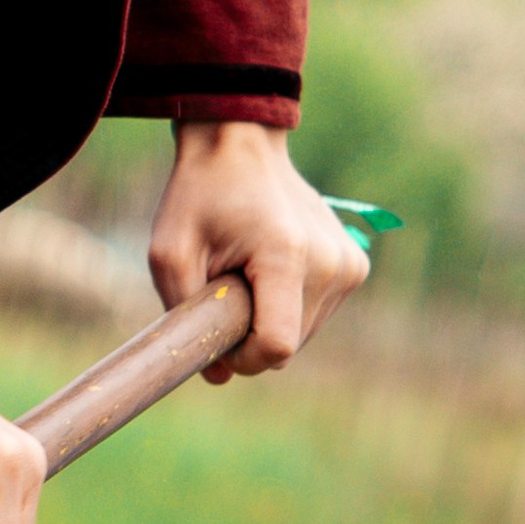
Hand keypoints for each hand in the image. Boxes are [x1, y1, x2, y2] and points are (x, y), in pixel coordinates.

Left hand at [148, 119, 368, 380]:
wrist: (240, 147)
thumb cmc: (199, 197)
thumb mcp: (169, 254)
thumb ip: (186, 318)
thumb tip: (219, 376)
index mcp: (286, 256)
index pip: (276, 346)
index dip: (241, 357)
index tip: (216, 333)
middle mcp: (330, 263)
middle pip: (289, 346)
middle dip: (250, 335)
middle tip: (223, 289)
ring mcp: (349, 264)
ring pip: (303, 335)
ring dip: (268, 318)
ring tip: (247, 271)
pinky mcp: (355, 267)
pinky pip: (315, 315)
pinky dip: (288, 306)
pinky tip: (269, 268)